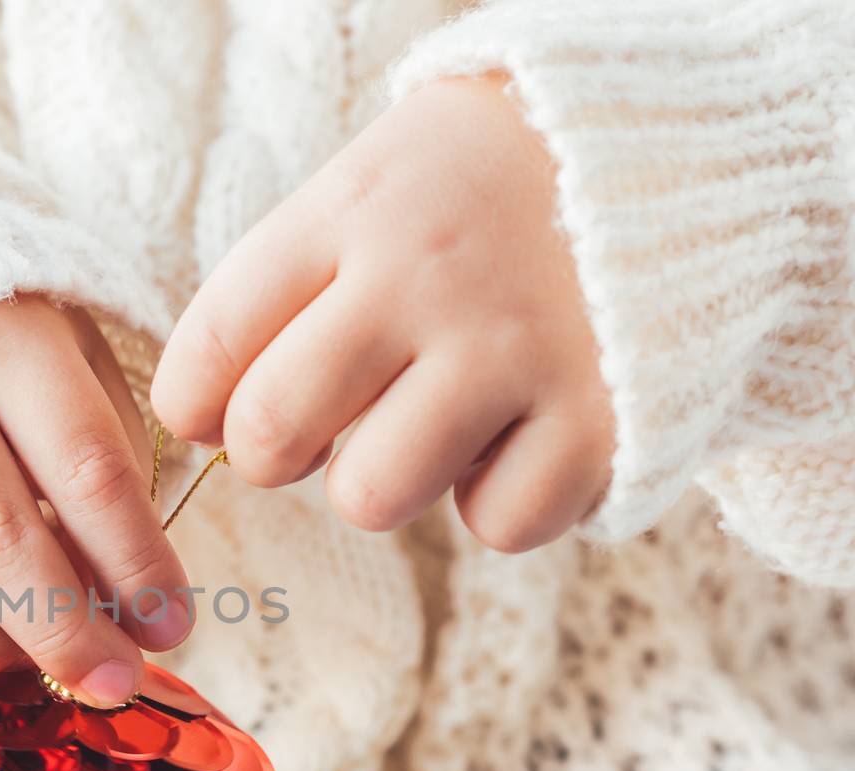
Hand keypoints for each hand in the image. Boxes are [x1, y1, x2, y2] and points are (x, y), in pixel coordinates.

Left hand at [152, 76, 613, 552]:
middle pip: (271, 435)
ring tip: (434, 422)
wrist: (678, 146)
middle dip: (273, 456)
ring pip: (369, 497)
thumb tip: (199, 420)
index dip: (193, 403)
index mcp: (353, 213)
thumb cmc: (481, 190)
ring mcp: (514, 348)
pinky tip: (523, 436)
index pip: (215, 340)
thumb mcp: (373, 188)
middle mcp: (424, 278)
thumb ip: (284, 289)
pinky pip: (498, 524)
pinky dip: (503, 501)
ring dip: (385, 483)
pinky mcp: (601, 417)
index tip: (212, 413)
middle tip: (320, 428)